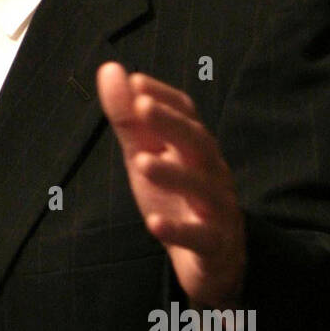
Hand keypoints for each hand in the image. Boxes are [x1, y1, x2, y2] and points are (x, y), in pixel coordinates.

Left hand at [96, 61, 245, 308]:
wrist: (211, 262)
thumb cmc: (176, 198)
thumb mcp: (146, 156)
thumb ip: (129, 119)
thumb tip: (110, 68)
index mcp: (196, 148)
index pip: (187, 115)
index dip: (164, 98)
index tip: (136, 81)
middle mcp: (212, 173)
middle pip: (198, 143)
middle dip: (171, 124)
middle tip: (141, 106)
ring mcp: (218, 210)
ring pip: (203, 189)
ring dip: (173, 174)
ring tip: (142, 162)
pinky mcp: (215, 246)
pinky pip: (201, 237)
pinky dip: (178, 230)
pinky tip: (154, 222)